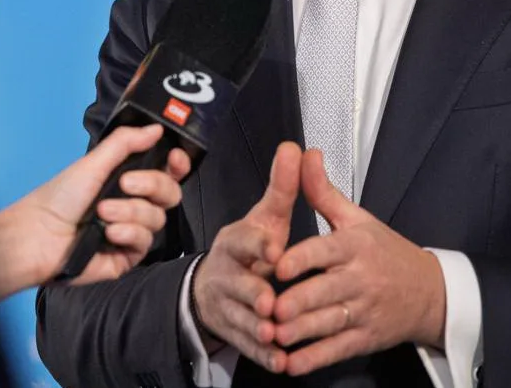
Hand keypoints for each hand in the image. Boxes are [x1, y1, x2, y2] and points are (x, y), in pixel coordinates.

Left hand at [0, 124, 191, 292]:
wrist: (38, 236)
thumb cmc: (58, 198)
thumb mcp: (92, 163)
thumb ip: (126, 143)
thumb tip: (156, 128)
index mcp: (128, 180)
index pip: (167, 172)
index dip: (177, 164)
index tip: (174, 158)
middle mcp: (133, 205)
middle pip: (170, 193)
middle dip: (151, 185)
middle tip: (124, 184)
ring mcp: (132, 231)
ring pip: (157, 218)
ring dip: (130, 212)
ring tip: (102, 213)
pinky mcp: (128, 256)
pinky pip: (145, 242)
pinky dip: (128, 233)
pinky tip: (108, 232)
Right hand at [190, 142, 301, 373]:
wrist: (214, 287)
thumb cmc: (249, 249)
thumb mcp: (264, 217)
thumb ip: (282, 187)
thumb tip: (296, 147)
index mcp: (235, 242)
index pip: (242, 240)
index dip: (256, 245)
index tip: (273, 248)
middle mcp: (226, 274)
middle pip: (236, 284)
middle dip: (252, 293)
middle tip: (269, 301)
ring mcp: (227, 305)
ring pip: (240, 318)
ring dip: (256, 327)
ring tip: (275, 335)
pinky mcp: (233, 332)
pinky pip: (247, 345)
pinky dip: (263, 354)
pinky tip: (281, 361)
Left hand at [271, 149, 445, 375]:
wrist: (430, 291)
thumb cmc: (386, 251)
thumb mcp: (357, 218)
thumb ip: (323, 192)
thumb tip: (303, 154)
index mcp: (355, 246)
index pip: (326, 251)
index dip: (301, 260)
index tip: (277, 265)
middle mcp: (360, 279)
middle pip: (325, 291)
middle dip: (297, 302)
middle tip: (270, 309)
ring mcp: (364, 310)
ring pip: (329, 323)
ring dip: (302, 333)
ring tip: (275, 336)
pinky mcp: (366, 337)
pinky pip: (338, 349)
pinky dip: (315, 359)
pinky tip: (291, 364)